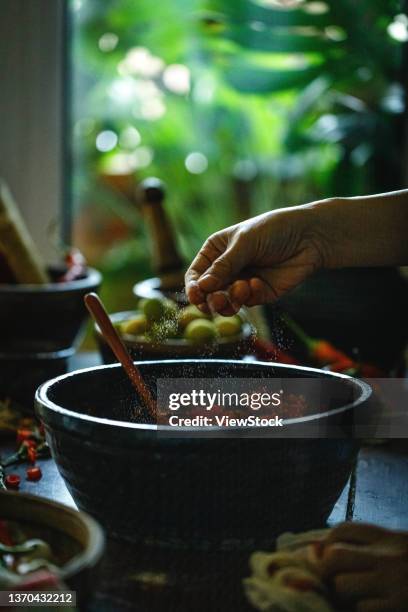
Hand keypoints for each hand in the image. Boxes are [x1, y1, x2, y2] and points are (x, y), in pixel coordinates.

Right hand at [185, 206, 324, 314]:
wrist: (310, 237)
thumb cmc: (274, 230)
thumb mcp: (245, 242)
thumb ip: (224, 266)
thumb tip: (202, 287)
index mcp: (216, 251)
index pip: (196, 274)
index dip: (194, 287)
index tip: (197, 295)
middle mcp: (226, 268)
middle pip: (208, 293)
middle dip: (211, 299)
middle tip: (217, 300)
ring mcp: (242, 281)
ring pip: (226, 302)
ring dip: (228, 302)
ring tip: (239, 291)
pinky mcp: (259, 293)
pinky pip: (247, 302)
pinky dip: (249, 295)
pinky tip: (258, 283)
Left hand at [319, 522, 407, 611]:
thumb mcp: (398, 554)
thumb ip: (364, 548)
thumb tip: (313, 549)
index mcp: (392, 539)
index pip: (343, 530)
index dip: (327, 544)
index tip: (326, 559)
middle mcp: (391, 556)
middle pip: (335, 555)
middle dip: (327, 571)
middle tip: (334, 584)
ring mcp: (395, 583)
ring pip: (341, 584)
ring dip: (342, 596)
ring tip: (354, 599)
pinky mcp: (399, 607)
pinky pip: (360, 608)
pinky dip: (359, 611)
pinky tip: (371, 609)